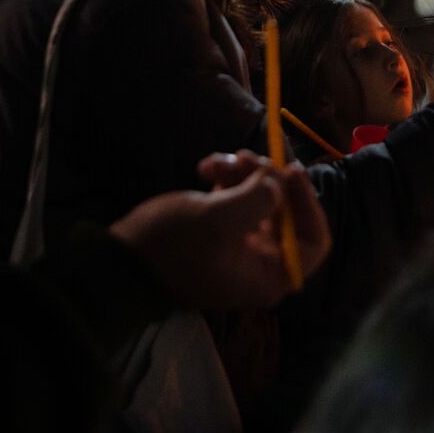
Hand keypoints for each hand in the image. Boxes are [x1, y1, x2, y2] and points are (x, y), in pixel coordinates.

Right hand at [112, 154, 330, 308]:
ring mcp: (239, 246)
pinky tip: (204, 169)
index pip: (315, 241)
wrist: (118, 262)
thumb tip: (278, 181)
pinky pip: (236, 198)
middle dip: (268, 179)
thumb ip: (259, 198)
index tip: (289, 172)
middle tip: (246, 158)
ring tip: (218, 161)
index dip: (307, 204)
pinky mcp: (219, 230)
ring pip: (260, 198)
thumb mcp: (218, 220)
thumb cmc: (171, 247)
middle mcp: (261, 264)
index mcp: (270, 274)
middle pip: (287, 212)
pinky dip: (226, 179)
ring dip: (243, 174)